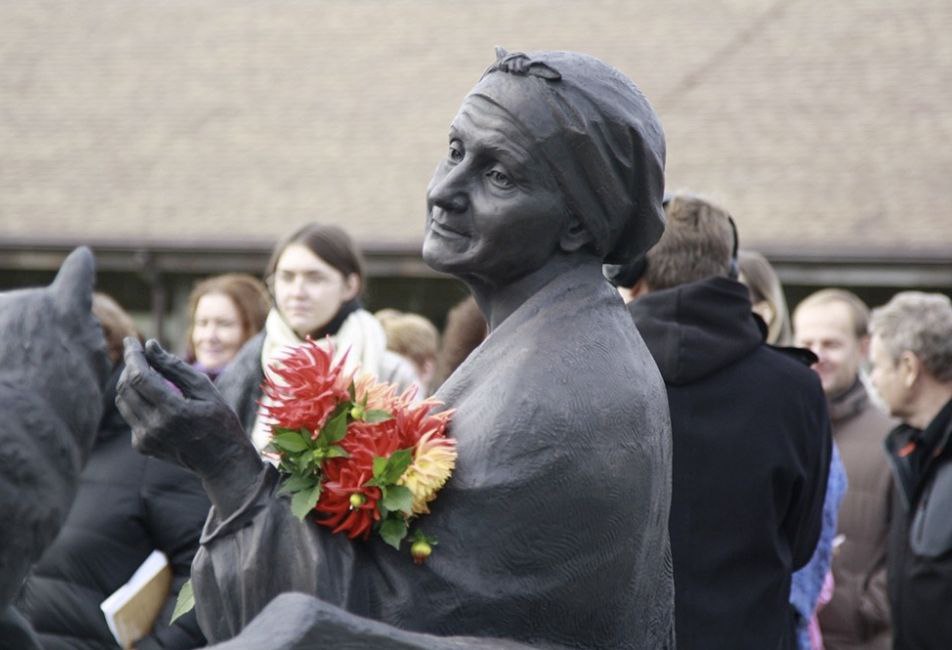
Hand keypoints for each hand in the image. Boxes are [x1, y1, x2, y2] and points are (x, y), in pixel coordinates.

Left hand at [116, 338, 262, 513]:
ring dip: (131, 382)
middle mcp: (155, 427)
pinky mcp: (142, 446)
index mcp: (174, 411)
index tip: (132, 340)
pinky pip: (131, 415)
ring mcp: (146, 439)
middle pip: (127, 387)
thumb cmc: (220, 420)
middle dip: (131, 366)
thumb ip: (175, 367)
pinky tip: (156, 398)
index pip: (139, 377)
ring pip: (123, 401)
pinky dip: (139, 401)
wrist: (222, 461)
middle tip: (141, 353)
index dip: (133, 356)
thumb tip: (150, 346)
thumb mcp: (205, 389)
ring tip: (148, 372)